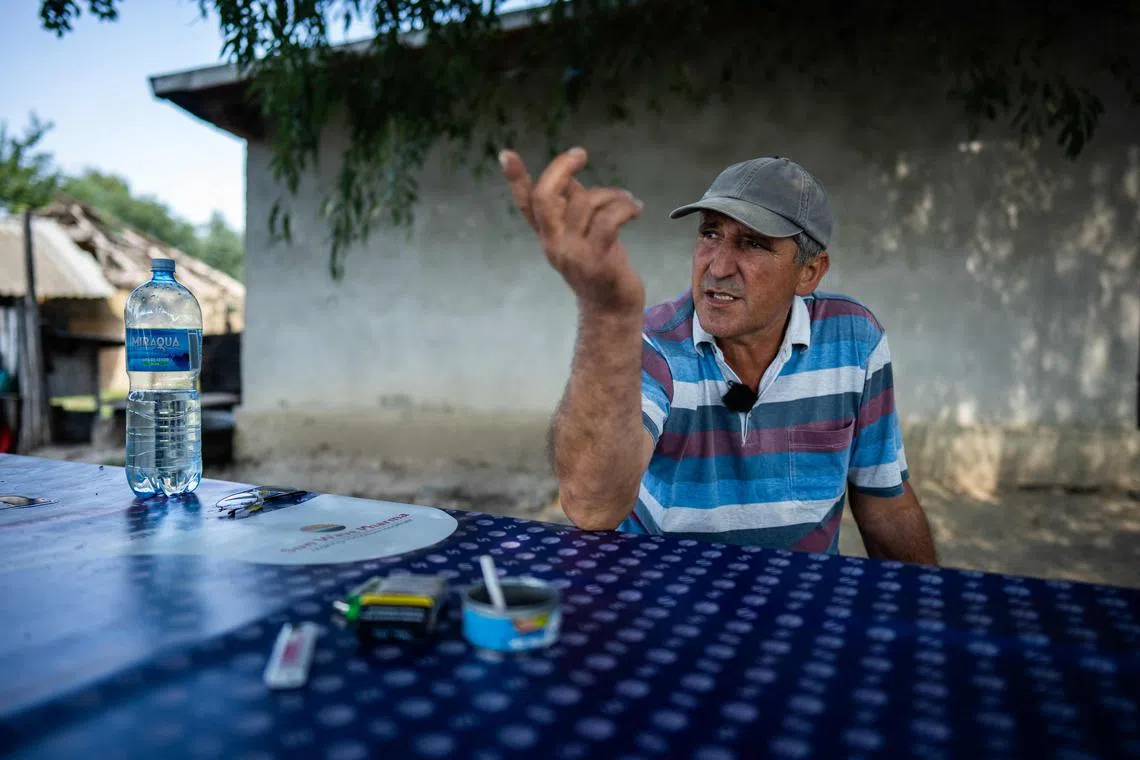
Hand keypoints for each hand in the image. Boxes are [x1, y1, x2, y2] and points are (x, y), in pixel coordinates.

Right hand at [500, 147, 645, 314]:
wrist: (612, 308)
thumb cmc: (601, 265)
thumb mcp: (584, 233)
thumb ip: (574, 204)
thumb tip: (569, 173)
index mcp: (548, 235)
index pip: (526, 204)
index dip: (515, 179)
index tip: (506, 154)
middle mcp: (554, 243)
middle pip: (545, 197)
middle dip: (561, 168)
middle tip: (580, 154)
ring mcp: (573, 253)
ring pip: (585, 203)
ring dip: (612, 194)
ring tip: (629, 200)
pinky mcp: (596, 261)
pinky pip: (609, 220)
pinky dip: (626, 208)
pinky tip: (636, 209)